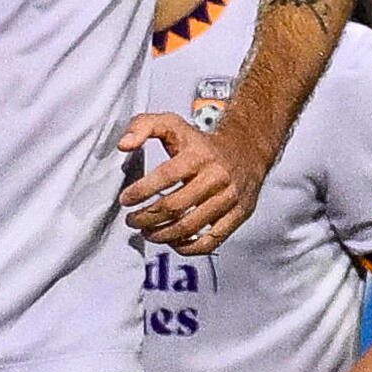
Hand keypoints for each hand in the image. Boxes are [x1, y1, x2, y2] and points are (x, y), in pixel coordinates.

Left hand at [117, 112, 260, 252]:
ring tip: (148, 231)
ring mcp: (230, 198)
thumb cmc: (204, 143)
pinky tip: (174, 242)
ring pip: (190, 227)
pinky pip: (211, 241)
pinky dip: (188, 248)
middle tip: (133, 220)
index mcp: (199, 155)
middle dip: (146, 217)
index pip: (165, 177)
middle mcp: (217, 177)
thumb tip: (124, 145)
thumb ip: (143, 126)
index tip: (126, 199)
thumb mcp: (172, 124)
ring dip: (162, 234)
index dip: (141, 191)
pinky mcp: (239, 214)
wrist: (247, 150)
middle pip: (175, 206)